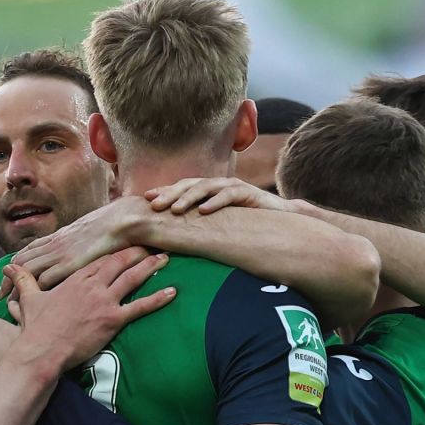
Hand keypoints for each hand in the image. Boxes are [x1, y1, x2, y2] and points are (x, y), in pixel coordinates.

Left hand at [8, 197, 145, 291]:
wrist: (123, 219)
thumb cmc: (111, 227)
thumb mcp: (89, 235)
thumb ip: (78, 244)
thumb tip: (75, 252)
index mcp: (58, 237)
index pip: (29, 251)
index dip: (16, 265)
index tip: (8, 277)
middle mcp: (54, 244)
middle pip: (21, 261)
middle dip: (9, 278)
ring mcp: (60, 253)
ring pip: (27, 270)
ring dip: (16, 286)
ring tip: (7, 302)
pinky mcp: (69, 264)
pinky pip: (44, 278)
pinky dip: (34, 289)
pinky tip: (30, 300)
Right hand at [8, 250, 175, 373]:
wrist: (42, 350)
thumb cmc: (36, 327)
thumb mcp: (29, 299)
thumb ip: (24, 281)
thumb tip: (8, 268)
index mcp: (74, 278)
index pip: (100, 259)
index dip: (115, 250)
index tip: (127, 243)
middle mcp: (91, 285)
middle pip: (119, 262)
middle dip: (137, 252)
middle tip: (152, 244)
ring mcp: (103, 301)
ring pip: (132, 278)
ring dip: (150, 267)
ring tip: (165, 259)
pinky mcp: (112, 319)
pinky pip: (140, 307)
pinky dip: (158, 299)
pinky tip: (172, 292)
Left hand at [144, 177, 297, 215]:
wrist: (278, 220)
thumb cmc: (244, 224)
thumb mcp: (216, 225)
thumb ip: (198, 226)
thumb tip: (171, 239)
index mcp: (207, 191)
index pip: (181, 188)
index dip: (164, 192)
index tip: (145, 200)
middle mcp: (217, 185)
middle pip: (189, 185)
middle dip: (170, 194)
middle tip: (154, 206)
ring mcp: (232, 186)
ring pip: (206, 187)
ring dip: (189, 197)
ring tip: (175, 209)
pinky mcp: (247, 193)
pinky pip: (229, 195)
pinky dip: (216, 202)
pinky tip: (204, 210)